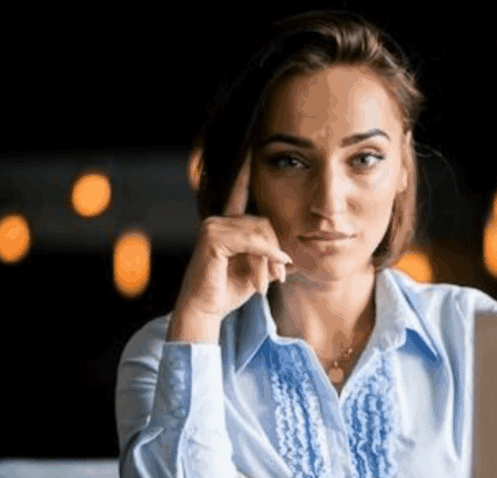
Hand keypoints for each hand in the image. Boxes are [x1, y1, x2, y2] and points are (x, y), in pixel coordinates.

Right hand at [169, 151, 291, 341]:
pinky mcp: (212, 238)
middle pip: (264, 222)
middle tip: (279, 276)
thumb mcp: (256, 270)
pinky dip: (267, 255)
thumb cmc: (228, 291)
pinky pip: (252, 241)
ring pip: (260, 232)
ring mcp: (212, 227)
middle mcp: (217, 220)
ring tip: (270, 281)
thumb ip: (269, 256)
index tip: (251, 146)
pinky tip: (273, 270)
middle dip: (276, 250)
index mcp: (227, 224)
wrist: (206, 311)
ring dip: (271, 259)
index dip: (244, 169)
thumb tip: (290, 254)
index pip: (240, 191)